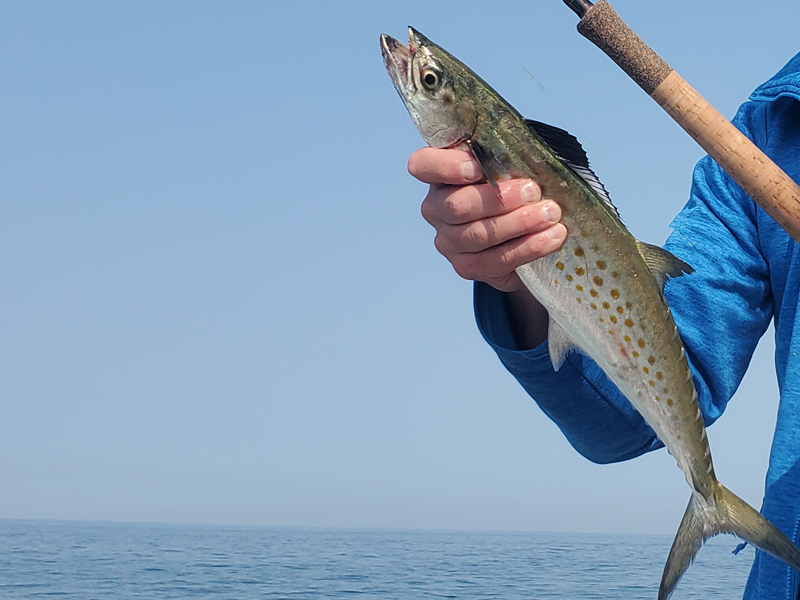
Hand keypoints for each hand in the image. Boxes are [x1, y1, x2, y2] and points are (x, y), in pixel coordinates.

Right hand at [409, 147, 566, 292]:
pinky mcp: (467, 267)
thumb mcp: (506, 162)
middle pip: (457, 206)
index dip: (446, 166)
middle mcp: (436, 208)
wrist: (521, 227)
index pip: (423, 165)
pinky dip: (528, 248)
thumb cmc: (511, 184)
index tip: (476, 167)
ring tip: (551, 214)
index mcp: (440, 174)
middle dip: (499, 199)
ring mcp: (448, 241)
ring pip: (479, 234)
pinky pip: (496, 260)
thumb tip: (527, 153)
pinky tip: (551, 238)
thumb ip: (505, 155)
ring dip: (519, 223)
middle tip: (533, 191)